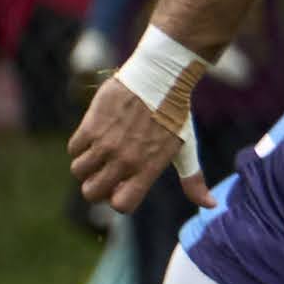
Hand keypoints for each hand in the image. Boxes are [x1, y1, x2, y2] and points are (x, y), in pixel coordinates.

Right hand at [66, 79, 202, 217]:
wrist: (160, 78)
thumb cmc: (174, 115)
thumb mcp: (186, 149)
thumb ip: (193, 179)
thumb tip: (211, 205)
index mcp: (148, 168)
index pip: (122, 205)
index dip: (116, 200)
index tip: (120, 187)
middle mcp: (125, 159)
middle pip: (92, 193)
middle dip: (95, 188)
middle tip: (103, 173)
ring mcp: (106, 143)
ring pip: (78, 172)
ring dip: (85, 167)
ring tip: (99, 154)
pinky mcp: (91, 126)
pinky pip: (73, 149)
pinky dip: (79, 147)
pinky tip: (94, 137)